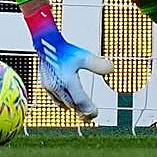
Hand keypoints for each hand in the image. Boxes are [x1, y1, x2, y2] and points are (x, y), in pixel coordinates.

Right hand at [25, 4, 112, 119]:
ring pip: (63, 104)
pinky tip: (67, 102)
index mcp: (68, 81)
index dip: (89, 110)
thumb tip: (111, 69)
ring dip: (73, 108)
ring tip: (81, 110)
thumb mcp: (84, 56)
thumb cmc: (64, 48)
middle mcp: (58, 86)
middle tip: (91, 115)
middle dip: (82, 111)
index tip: (95, 114)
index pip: (81, 102)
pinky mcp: (45, 84)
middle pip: (72, 105)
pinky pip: (55, 99)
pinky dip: (63, 103)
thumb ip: (98, 64)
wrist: (45, 42)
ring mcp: (50, 86)